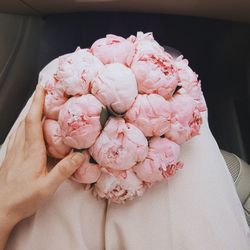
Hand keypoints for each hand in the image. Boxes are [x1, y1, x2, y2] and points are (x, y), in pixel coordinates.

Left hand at [0, 84, 83, 248]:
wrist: (1, 210)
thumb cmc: (23, 199)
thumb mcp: (47, 187)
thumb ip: (64, 170)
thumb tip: (81, 154)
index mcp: (31, 151)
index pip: (33, 121)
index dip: (38, 103)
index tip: (42, 88)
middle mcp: (21, 147)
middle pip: (27, 119)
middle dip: (36, 103)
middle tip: (46, 92)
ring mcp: (14, 151)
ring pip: (22, 126)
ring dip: (31, 112)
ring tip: (41, 104)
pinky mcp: (12, 156)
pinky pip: (19, 134)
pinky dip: (26, 124)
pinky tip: (30, 127)